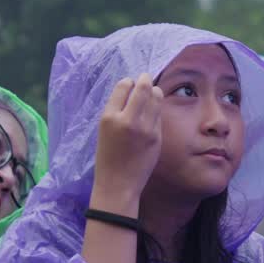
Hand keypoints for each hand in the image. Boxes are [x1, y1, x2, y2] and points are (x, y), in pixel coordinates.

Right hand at [91, 74, 163, 211]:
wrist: (118, 184)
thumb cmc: (108, 157)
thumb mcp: (104, 130)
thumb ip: (116, 111)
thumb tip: (132, 90)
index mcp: (109, 117)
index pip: (123, 86)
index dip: (128, 82)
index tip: (131, 83)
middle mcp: (127, 119)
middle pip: (143, 87)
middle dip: (145, 79)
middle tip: (146, 78)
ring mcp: (145, 128)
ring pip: (156, 97)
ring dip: (154, 92)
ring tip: (152, 93)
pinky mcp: (157, 136)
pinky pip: (159, 114)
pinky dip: (156, 110)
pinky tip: (152, 113)